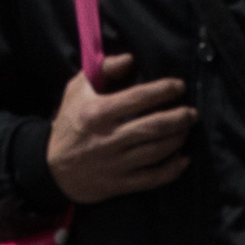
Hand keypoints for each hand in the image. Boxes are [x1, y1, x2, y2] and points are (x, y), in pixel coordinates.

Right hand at [46, 58, 198, 202]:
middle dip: (179, 117)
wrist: (52, 168)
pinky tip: (183, 159)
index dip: (164, 90)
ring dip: (178, 138)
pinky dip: (172, 169)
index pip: (139, 97)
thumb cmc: (69, 123)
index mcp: (98, 113)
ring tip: (186, 129)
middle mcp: (108, 138)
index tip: (179, 86)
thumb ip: (103, 69)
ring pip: (156, 151)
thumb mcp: (77, 89)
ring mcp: (115, 163)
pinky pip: (152, 178)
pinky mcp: (119, 184)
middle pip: (154, 126)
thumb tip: (131, 60)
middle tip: (192, 112)